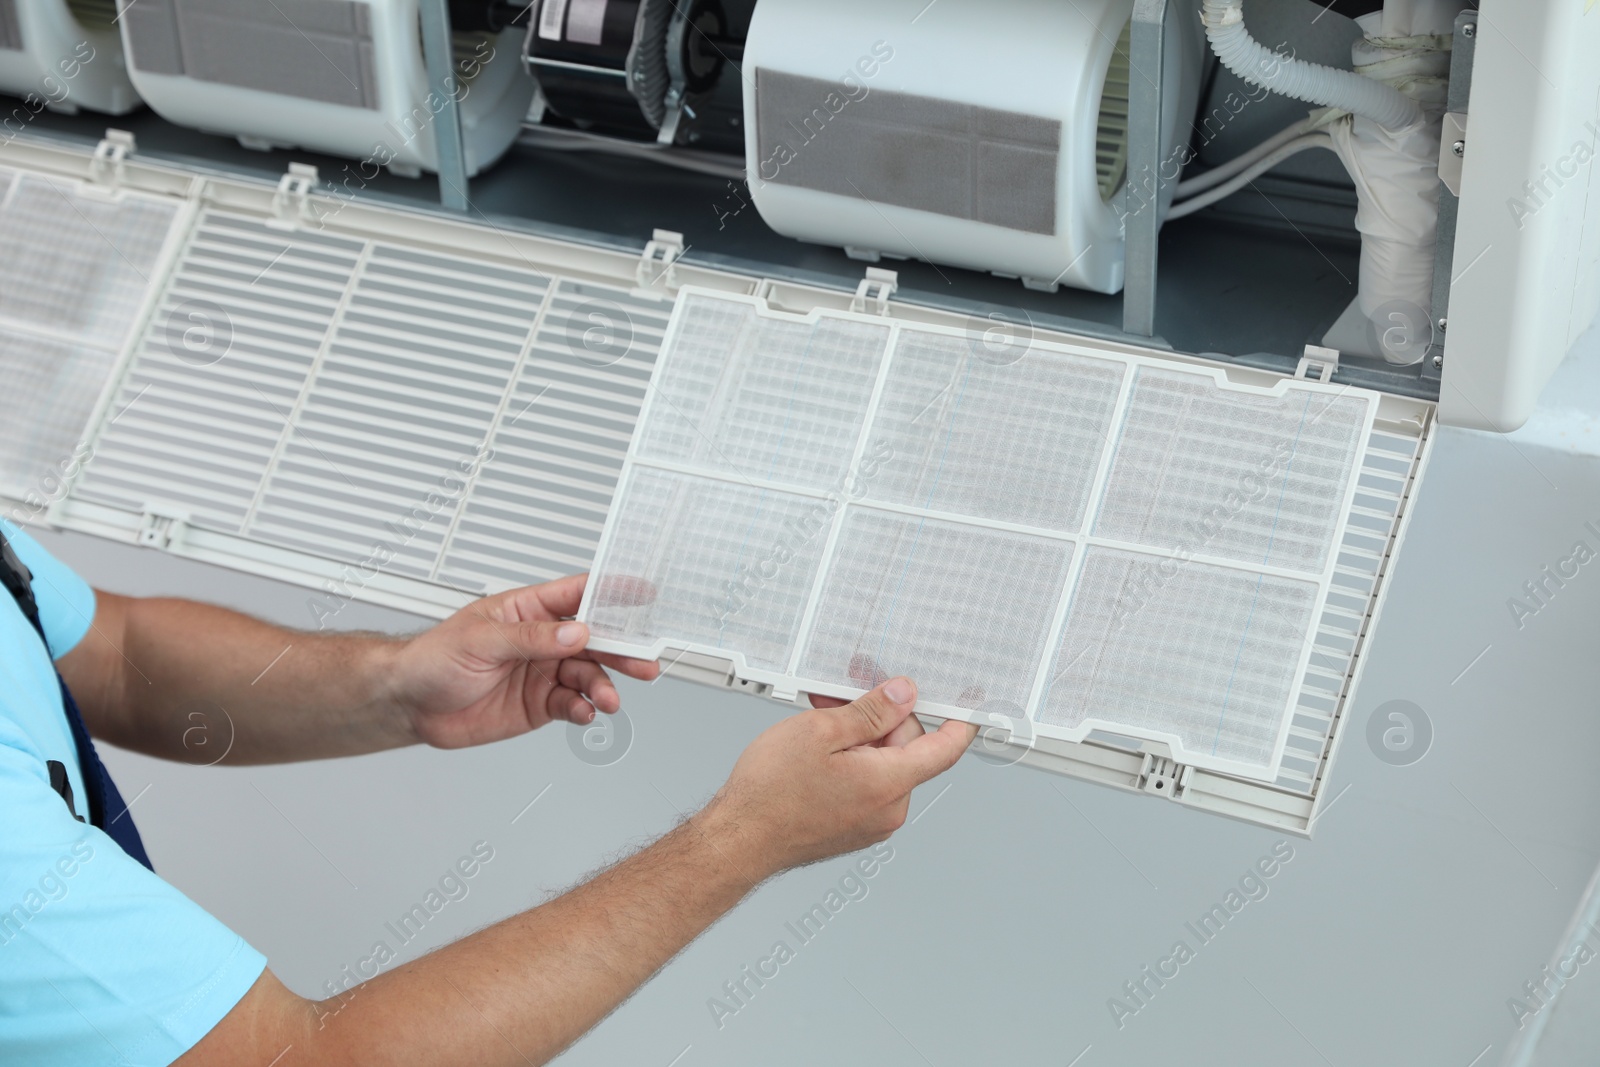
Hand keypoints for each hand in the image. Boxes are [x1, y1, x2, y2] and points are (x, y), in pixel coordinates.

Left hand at [391, 574, 659, 749]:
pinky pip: (572, 705)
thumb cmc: (434, 659)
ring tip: (606, 699)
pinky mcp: (540, 704)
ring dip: (602, 686)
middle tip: (643, 662)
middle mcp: (542, 640)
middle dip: (621, 650)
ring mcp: (543, 672)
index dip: (612, 592)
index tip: (643, 595)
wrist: (411, 705)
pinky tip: (586, 713)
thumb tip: (574, 632)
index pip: (578, 594)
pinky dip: (583, 710)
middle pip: (594, 639)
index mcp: (528, 609)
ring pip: (588, 676)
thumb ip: (530, 638)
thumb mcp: (480, 641)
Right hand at [700, 677, 977, 877]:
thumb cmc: (770, 793)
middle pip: (907, 748)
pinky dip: (850, 761)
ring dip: (858, 738)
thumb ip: (871, 712)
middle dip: (879, 719)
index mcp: (889, 784)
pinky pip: (866, 783)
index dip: (959, 721)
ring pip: (882, 764)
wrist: (738, 840)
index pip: (945, 749)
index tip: (968, 704)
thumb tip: (904, 696)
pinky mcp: (854, 828)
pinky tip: (818, 750)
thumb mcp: (821, 731)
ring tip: (819, 723)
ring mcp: (871, 823)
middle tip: (842, 698)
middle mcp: (889, 809)